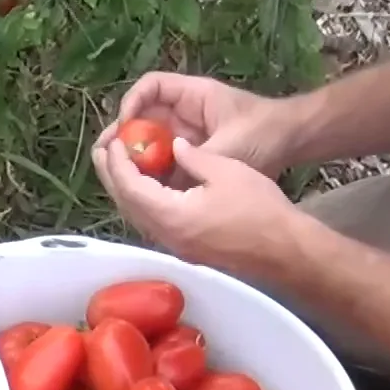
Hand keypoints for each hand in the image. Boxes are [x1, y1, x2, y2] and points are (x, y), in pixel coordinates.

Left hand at [92, 137, 310, 278]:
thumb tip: (175, 146)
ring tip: (119, 164)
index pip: (130, 186)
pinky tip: (146, 186)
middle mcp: (164, 235)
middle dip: (112, 175)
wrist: (284, 249)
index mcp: (170, 215)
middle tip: (105, 149)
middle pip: (126, 204)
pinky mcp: (184, 249)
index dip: (118, 162)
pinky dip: (142, 201)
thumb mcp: (226, 170)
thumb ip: (193, 157)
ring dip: (125, 189)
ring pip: (137, 216)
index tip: (115, 139)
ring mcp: (173, 246)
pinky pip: (152, 222)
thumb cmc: (259, 208)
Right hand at [95, 72, 301, 181]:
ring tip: (114, 178)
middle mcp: (184, 113)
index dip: (131, 103)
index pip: (150, 88)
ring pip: (148, 143)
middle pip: (141, 118)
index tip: (124, 128)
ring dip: (132, 159)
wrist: (294, 143)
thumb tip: (165, 173)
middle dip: (122, 136)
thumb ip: (198, 158)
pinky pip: (162, 163)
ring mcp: (186, 135)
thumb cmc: (266, 133)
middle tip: (105, 158)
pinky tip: (139, 191)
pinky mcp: (190, 157)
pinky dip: (150, 175)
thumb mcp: (232, 147)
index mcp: (193, 96)